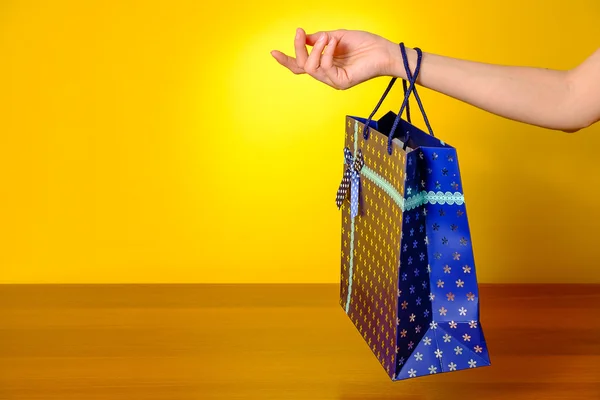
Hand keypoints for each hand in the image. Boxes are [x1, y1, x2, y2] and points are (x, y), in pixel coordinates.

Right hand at [270, 28, 397, 89]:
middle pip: (302, 67)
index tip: (273, 51)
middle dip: (298, 49)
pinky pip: (325, 69)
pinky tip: (334, 43)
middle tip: (300, 33)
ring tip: (327, 37)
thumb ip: (320, 39)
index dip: (286, 60)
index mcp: (325, 65)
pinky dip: (327, 53)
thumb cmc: (365, 44)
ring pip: (311, 68)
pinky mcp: (341, 82)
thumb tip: (305, 37)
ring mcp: (333, 80)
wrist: (384, 51)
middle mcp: (327, 75)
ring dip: (316, 49)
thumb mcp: (337, 37)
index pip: (301, 66)